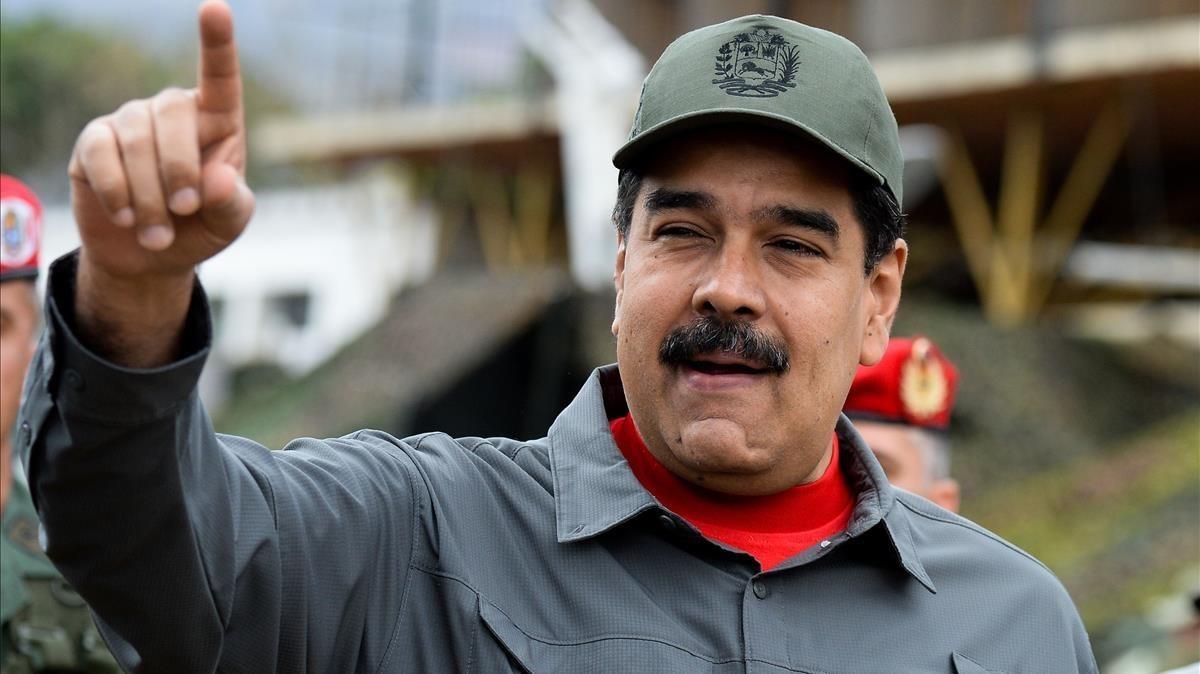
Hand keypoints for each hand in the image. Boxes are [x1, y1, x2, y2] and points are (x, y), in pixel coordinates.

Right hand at [68, 0, 252, 282]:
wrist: (151, 257)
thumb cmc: (201, 228)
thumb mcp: (230, 223)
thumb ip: (232, 203)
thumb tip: (218, 180)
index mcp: (217, 121)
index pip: (220, 77)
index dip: (217, 43)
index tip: (216, 9)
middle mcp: (173, 111)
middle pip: (172, 115)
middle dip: (180, 169)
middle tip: (185, 210)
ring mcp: (131, 122)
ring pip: (136, 142)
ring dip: (149, 196)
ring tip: (159, 234)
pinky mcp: (94, 142)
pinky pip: (100, 154)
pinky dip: (116, 191)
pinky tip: (126, 217)